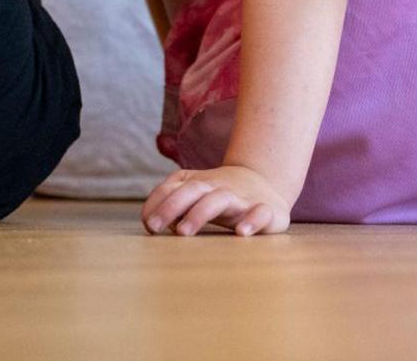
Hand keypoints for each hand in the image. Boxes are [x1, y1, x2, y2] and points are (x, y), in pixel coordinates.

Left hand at [142, 166, 291, 236]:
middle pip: (193, 189)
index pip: (173, 187)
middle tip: (155, 227)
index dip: (157, 203)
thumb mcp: (195, 194)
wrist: (267, 183)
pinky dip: (252, 221)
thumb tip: (152, 223)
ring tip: (183, 231)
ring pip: (220, 199)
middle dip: (172, 206)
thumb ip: (172, 205)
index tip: (148, 225)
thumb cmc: (221, 195)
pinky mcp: (267, 211)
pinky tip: (241, 233)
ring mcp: (242, 198)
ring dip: (199, 213)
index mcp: (200, 184)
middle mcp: (219, 188)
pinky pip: (261, 213)